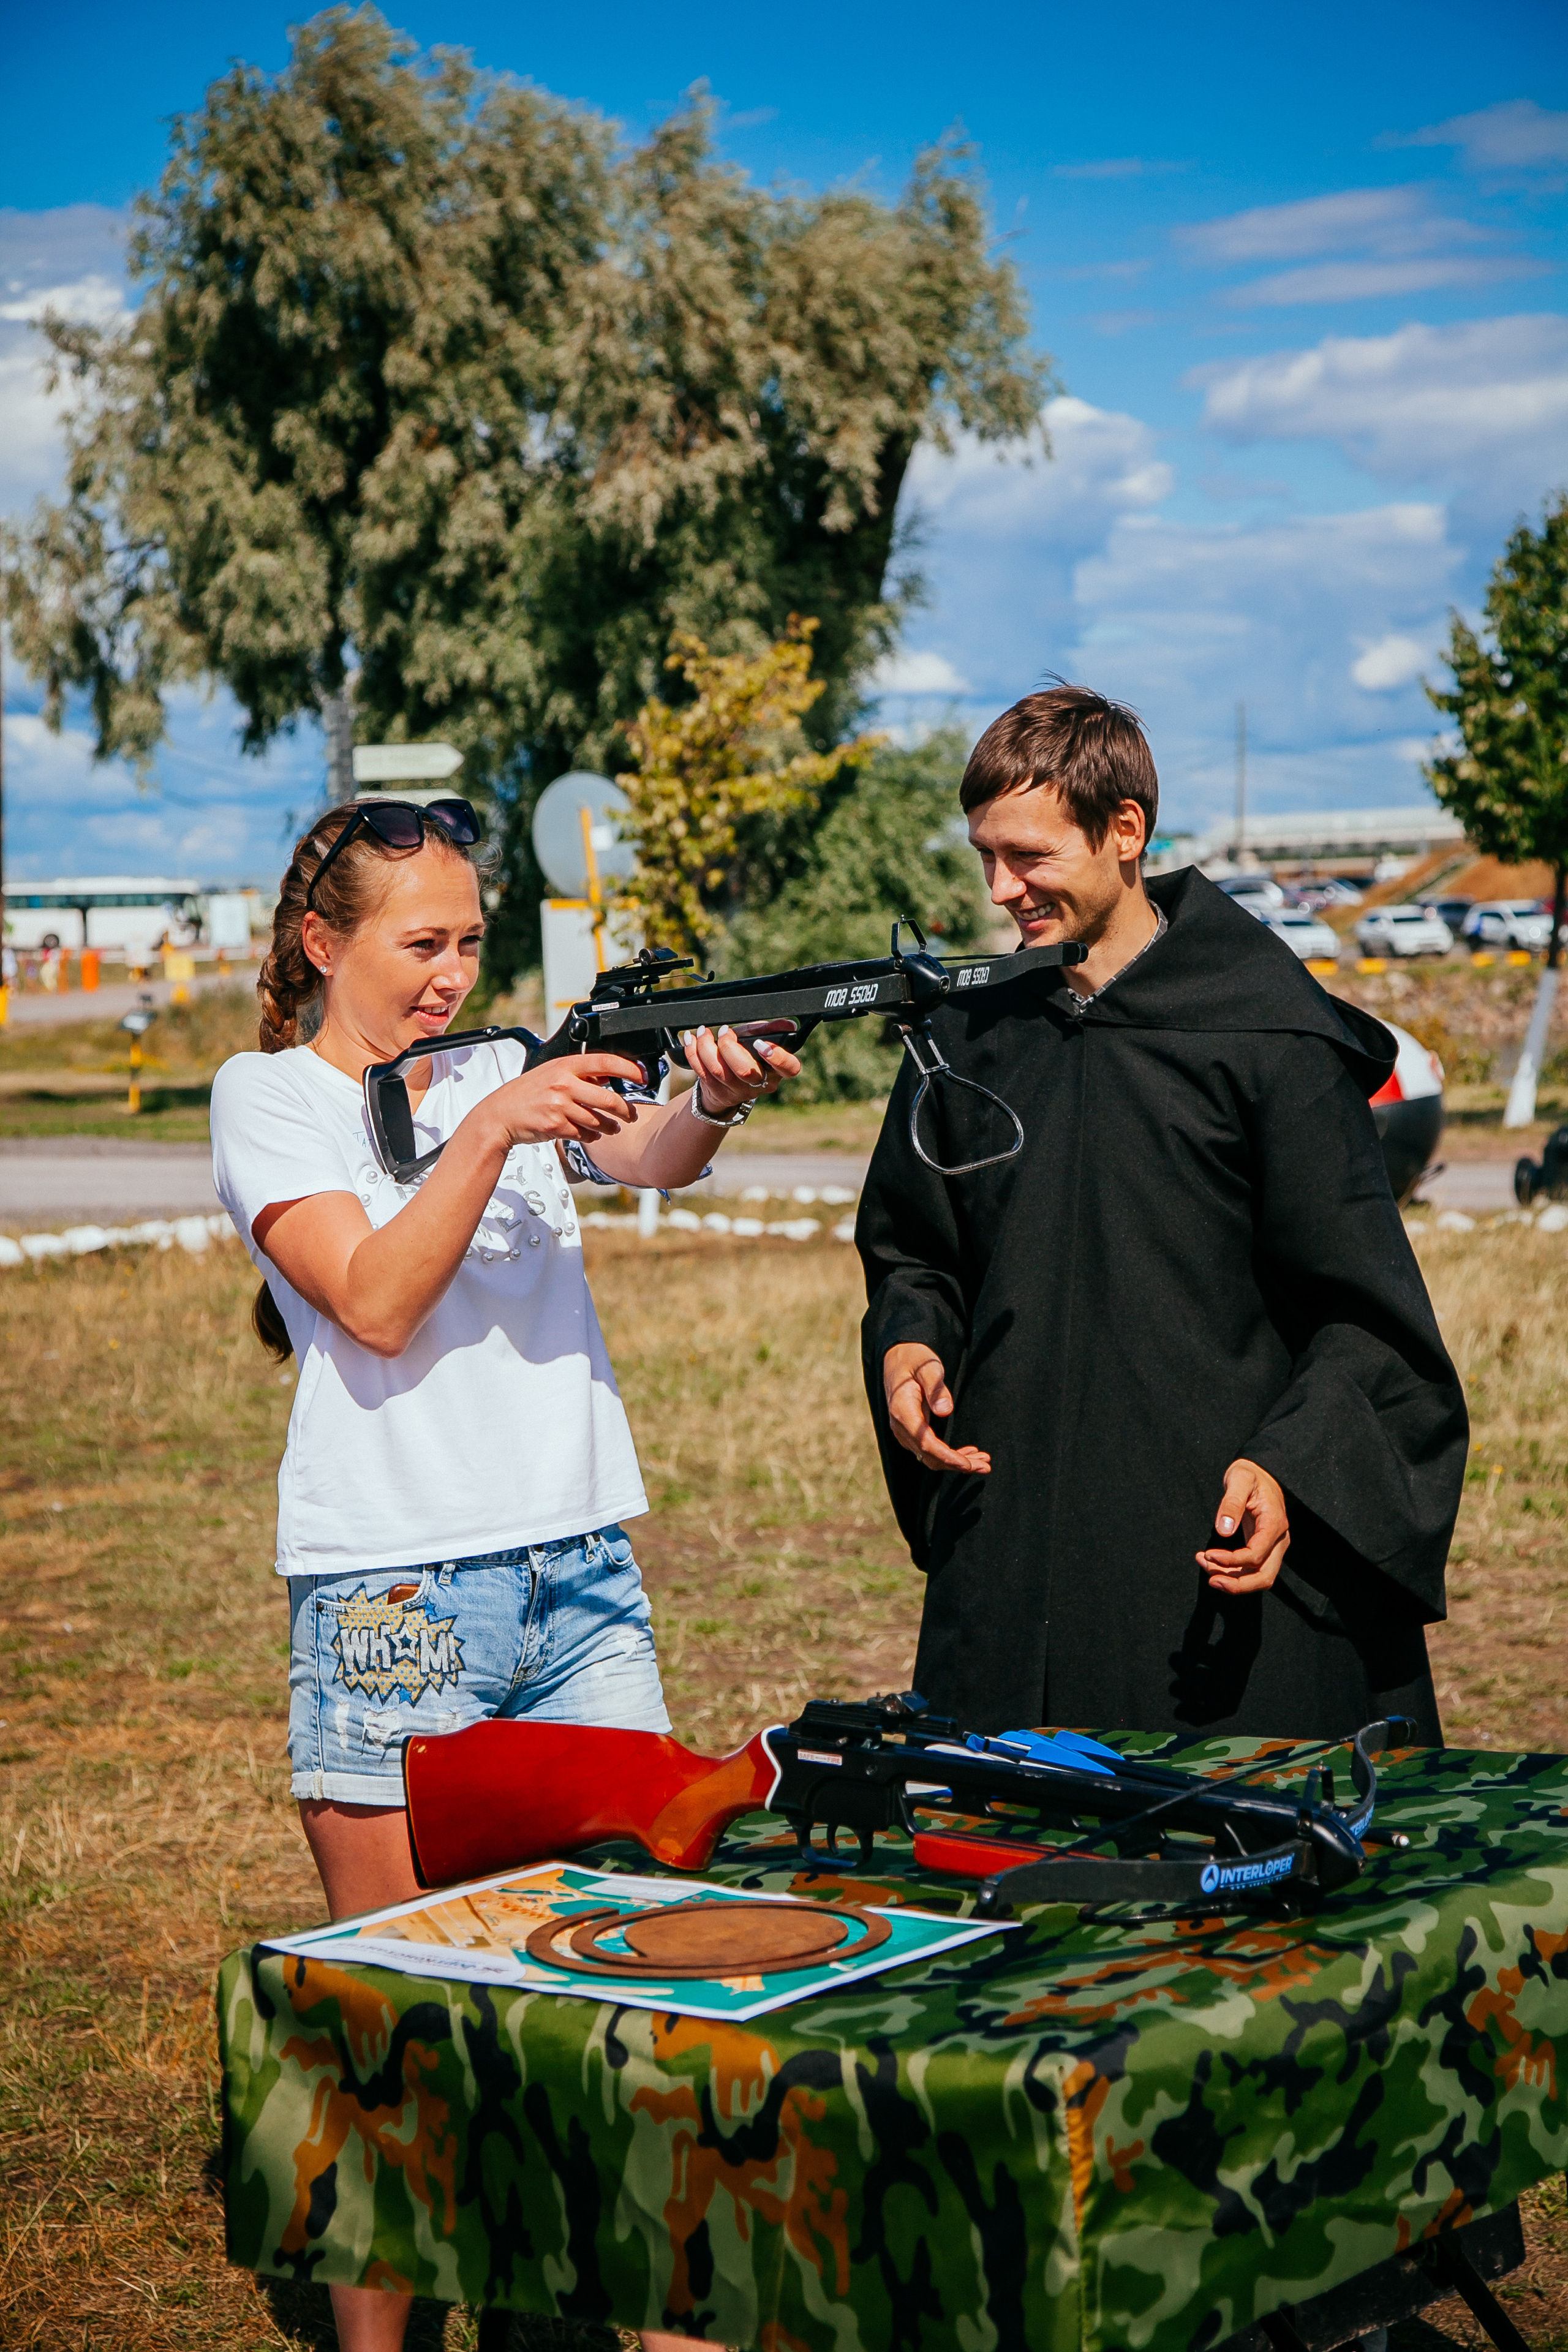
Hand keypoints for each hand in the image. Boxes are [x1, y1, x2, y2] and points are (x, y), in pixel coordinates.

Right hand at [489, 1054, 646, 1148]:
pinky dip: (592, 1136)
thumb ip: (578, 1073)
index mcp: (565, 1066)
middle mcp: (563, 1084)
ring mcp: (559, 1106)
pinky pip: (584, 1134)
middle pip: (609, 1098)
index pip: (605, 1062)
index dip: (629, 1069)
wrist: (500, 1115)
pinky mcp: (556, 1126)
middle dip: (625, 1110)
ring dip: (610, 1127)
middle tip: (630, 1115)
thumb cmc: (526, 1094)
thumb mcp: (550, 1073)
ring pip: (598, 1120)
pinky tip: (591, 1134)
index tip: (643, 1076)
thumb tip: (607, 1075)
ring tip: (612, 1128)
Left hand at [681, 1023, 802, 1116]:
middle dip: (729, 1047)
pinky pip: (702, 1071)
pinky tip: (691, 1040)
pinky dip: (693, 1052)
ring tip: (703, 1031)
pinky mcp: (717, 1091)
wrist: (727, 1082)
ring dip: (706, 1047)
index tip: (761, 1043)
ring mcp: (738, 1091)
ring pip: (719, 1071)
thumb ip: (770, 1030)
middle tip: (725, 1031)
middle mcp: (760, 1084)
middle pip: (745, 1070)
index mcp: (776, 1070)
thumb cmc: (747, 1054)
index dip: (777, 1057)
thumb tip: (788, 1024)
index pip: (788, 1068)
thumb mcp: (758, 1039)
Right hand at [883, 1342, 990, 1475]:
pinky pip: (930, 1451)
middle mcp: (901, 1426)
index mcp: (902, 1411)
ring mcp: (905, 1432)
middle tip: (986, 1467)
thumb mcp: (928, 1367)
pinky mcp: (912, 1432)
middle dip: (958, 1465)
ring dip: (957, 1463)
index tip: (968, 1464)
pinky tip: (969, 1453)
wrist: (899, 1359)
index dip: (948, 1457)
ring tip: (983, 1463)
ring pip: (931, 1457)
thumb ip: (936, 1387)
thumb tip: (946, 1411)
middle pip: (930, 1456)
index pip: (926, 1443)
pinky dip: (950, 1456)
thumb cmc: (916, 1360)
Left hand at [1197, 1459, 1289, 1592]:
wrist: (1260, 1474)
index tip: (1208, 1553)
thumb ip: (1232, 1502)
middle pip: (1265, 1577)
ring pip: (1257, 1577)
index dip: (1232, 1561)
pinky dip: (1231, 1571)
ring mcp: (1272, 1547)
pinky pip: (1250, 1569)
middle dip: (1238, 1585)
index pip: (1257, 1555)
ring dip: (1231, 1580)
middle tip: (1211, 1581)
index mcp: (1274, 1523)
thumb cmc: (1249, 1474)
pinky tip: (1210, 1561)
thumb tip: (1224, 1530)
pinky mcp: (1262, 1549)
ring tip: (1204, 1564)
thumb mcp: (1239, 1478)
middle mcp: (1278, 1540)